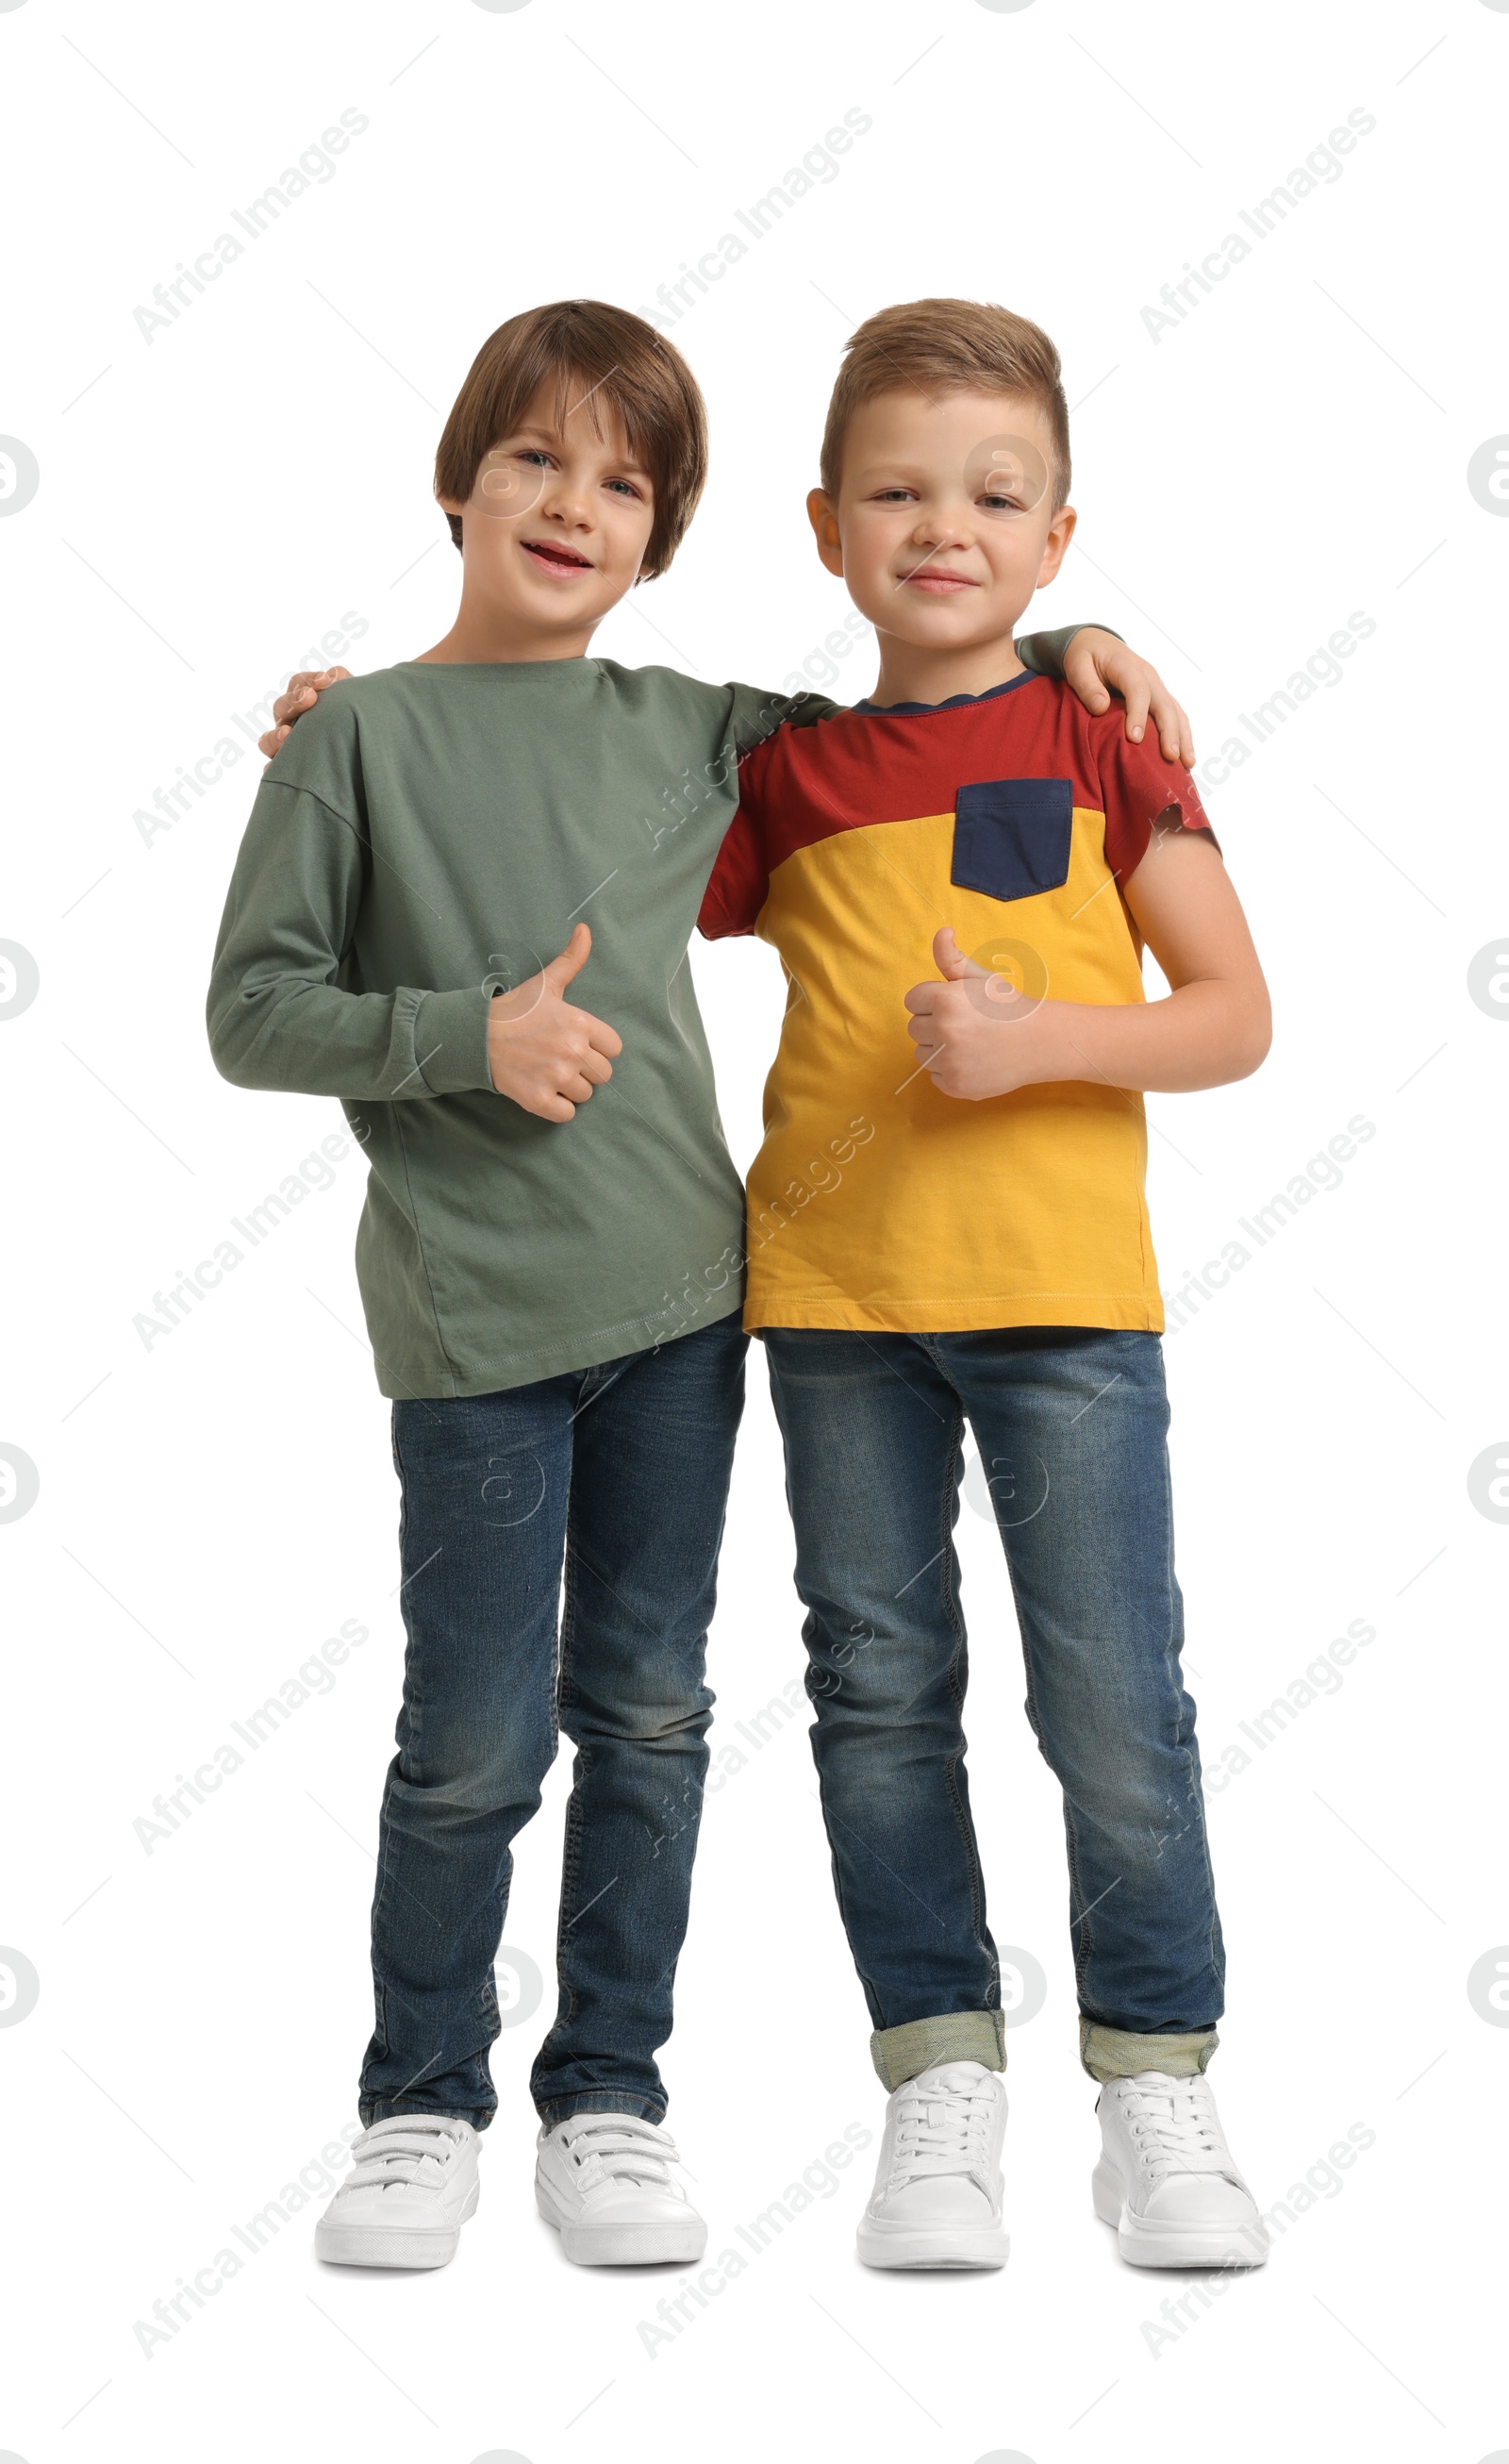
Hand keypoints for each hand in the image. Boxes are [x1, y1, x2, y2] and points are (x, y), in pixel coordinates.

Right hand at [258, 667, 352, 764]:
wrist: (364, 759)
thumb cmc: (357, 725)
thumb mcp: (355, 701)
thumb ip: (344, 684)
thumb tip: (335, 674)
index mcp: (305, 703)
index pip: (297, 684)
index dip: (308, 680)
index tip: (325, 680)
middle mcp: (291, 723)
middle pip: (280, 708)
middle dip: (293, 702)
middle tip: (309, 698)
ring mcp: (286, 747)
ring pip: (267, 741)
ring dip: (274, 736)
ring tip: (286, 735)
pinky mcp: (288, 771)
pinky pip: (273, 770)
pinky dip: (272, 768)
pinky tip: (276, 767)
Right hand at [487, 922, 622, 1121]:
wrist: (475, 1035)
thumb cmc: (515, 1009)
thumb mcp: (546, 982)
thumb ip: (571, 959)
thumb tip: (585, 929)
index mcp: (580, 1023)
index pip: (613, 1048)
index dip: (598, 1048)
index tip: (578, 1043)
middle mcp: (572, 1051)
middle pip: (602, 1075)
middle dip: (585, 1069)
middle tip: (559, 1059)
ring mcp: (555, 1077)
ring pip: (585, 1095)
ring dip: (570, 1088)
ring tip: (548, 1072)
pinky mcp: (538, 1100)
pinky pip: (566, 1114)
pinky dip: (557, 1108)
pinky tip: (542, 1091)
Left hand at [904, 927, 1060, 1100]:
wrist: (1040, 1042)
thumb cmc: (1009, 1006)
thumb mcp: (981, 977)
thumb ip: (953, 957)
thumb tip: (941, 932)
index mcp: (945, 1000)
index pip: (912, 1001)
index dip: (932, 1001)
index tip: (954, 1005)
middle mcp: (943, 1031)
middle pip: (914, 1028)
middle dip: (934, 1025)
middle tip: (965, 1025)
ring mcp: (949, 1062)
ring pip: (922, 1054)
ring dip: (938, 1050)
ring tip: (969, 1043)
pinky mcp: (955, 1086)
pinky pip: (935, 1077)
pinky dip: (950, 1072)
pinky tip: (973, 1061)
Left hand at [1060, 628, 1194, 767]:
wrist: (1096, 643)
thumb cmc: (1084, 656)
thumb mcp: (1077, 665)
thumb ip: (1086, 685)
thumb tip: (1100, 707)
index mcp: (1127, 665)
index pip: (1138, 690)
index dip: (1138, 714)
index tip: (1135, 739)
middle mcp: (1148, 675)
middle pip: (1164, 703)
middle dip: (1169, 731)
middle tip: (1170, 757)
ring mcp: (1156, 685)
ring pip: (1175, 711)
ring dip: (1183, 736)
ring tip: (1187, 763)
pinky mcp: (1158, 696)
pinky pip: (1175, 714)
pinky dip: (1182, 734)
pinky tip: (1185, 756)